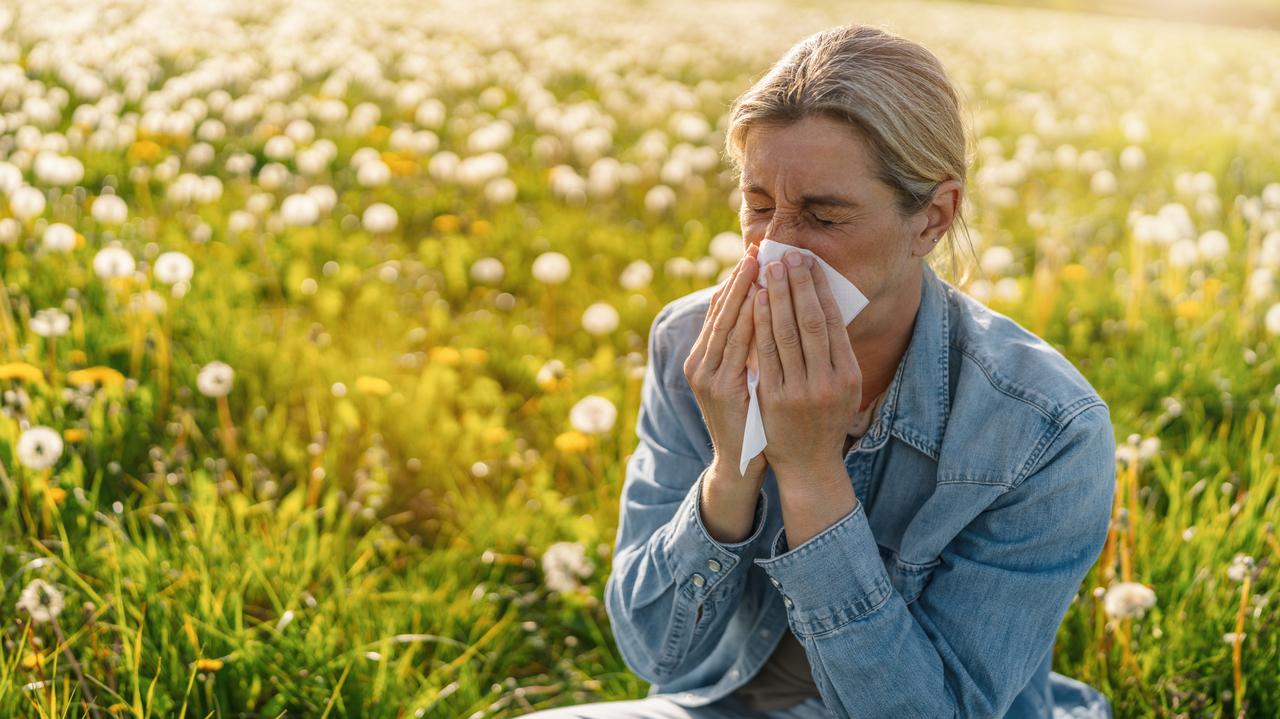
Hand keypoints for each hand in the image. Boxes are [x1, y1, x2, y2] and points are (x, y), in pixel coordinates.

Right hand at [683, 243, 768, 485]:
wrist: (740, 463)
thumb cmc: (749, 419)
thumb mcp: (745, 378)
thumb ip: (747, 349)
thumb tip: (765, 310)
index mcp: (703, 359)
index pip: (717, 310)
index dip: (734, 282)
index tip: (753, 255)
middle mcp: (698, 363)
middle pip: (718, 311)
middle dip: (738, 278)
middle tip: (756, 249)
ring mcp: (706, 375)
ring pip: (725, 323)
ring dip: (742, 292)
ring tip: (759, 265)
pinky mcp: (719, 388)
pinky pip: (736, 346)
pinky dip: (748, 320)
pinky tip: (761, 300)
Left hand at [752, 250, 862, 482]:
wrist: (808, 465)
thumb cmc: (824, 419)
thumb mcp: (841, 387)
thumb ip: (834, 353)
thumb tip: (823, 304)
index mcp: (848, 375)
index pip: (832, 321)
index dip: (820, 288)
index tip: (809, 263)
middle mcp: (827, 382)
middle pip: (811, 321)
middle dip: (799, 284)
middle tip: (789, 255)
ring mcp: (799, 391)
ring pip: (787, 333)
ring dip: (778, 296)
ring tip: (770, 268)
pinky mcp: (773, 398)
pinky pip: (765, 353)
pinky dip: (761, 323)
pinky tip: (756, 300)